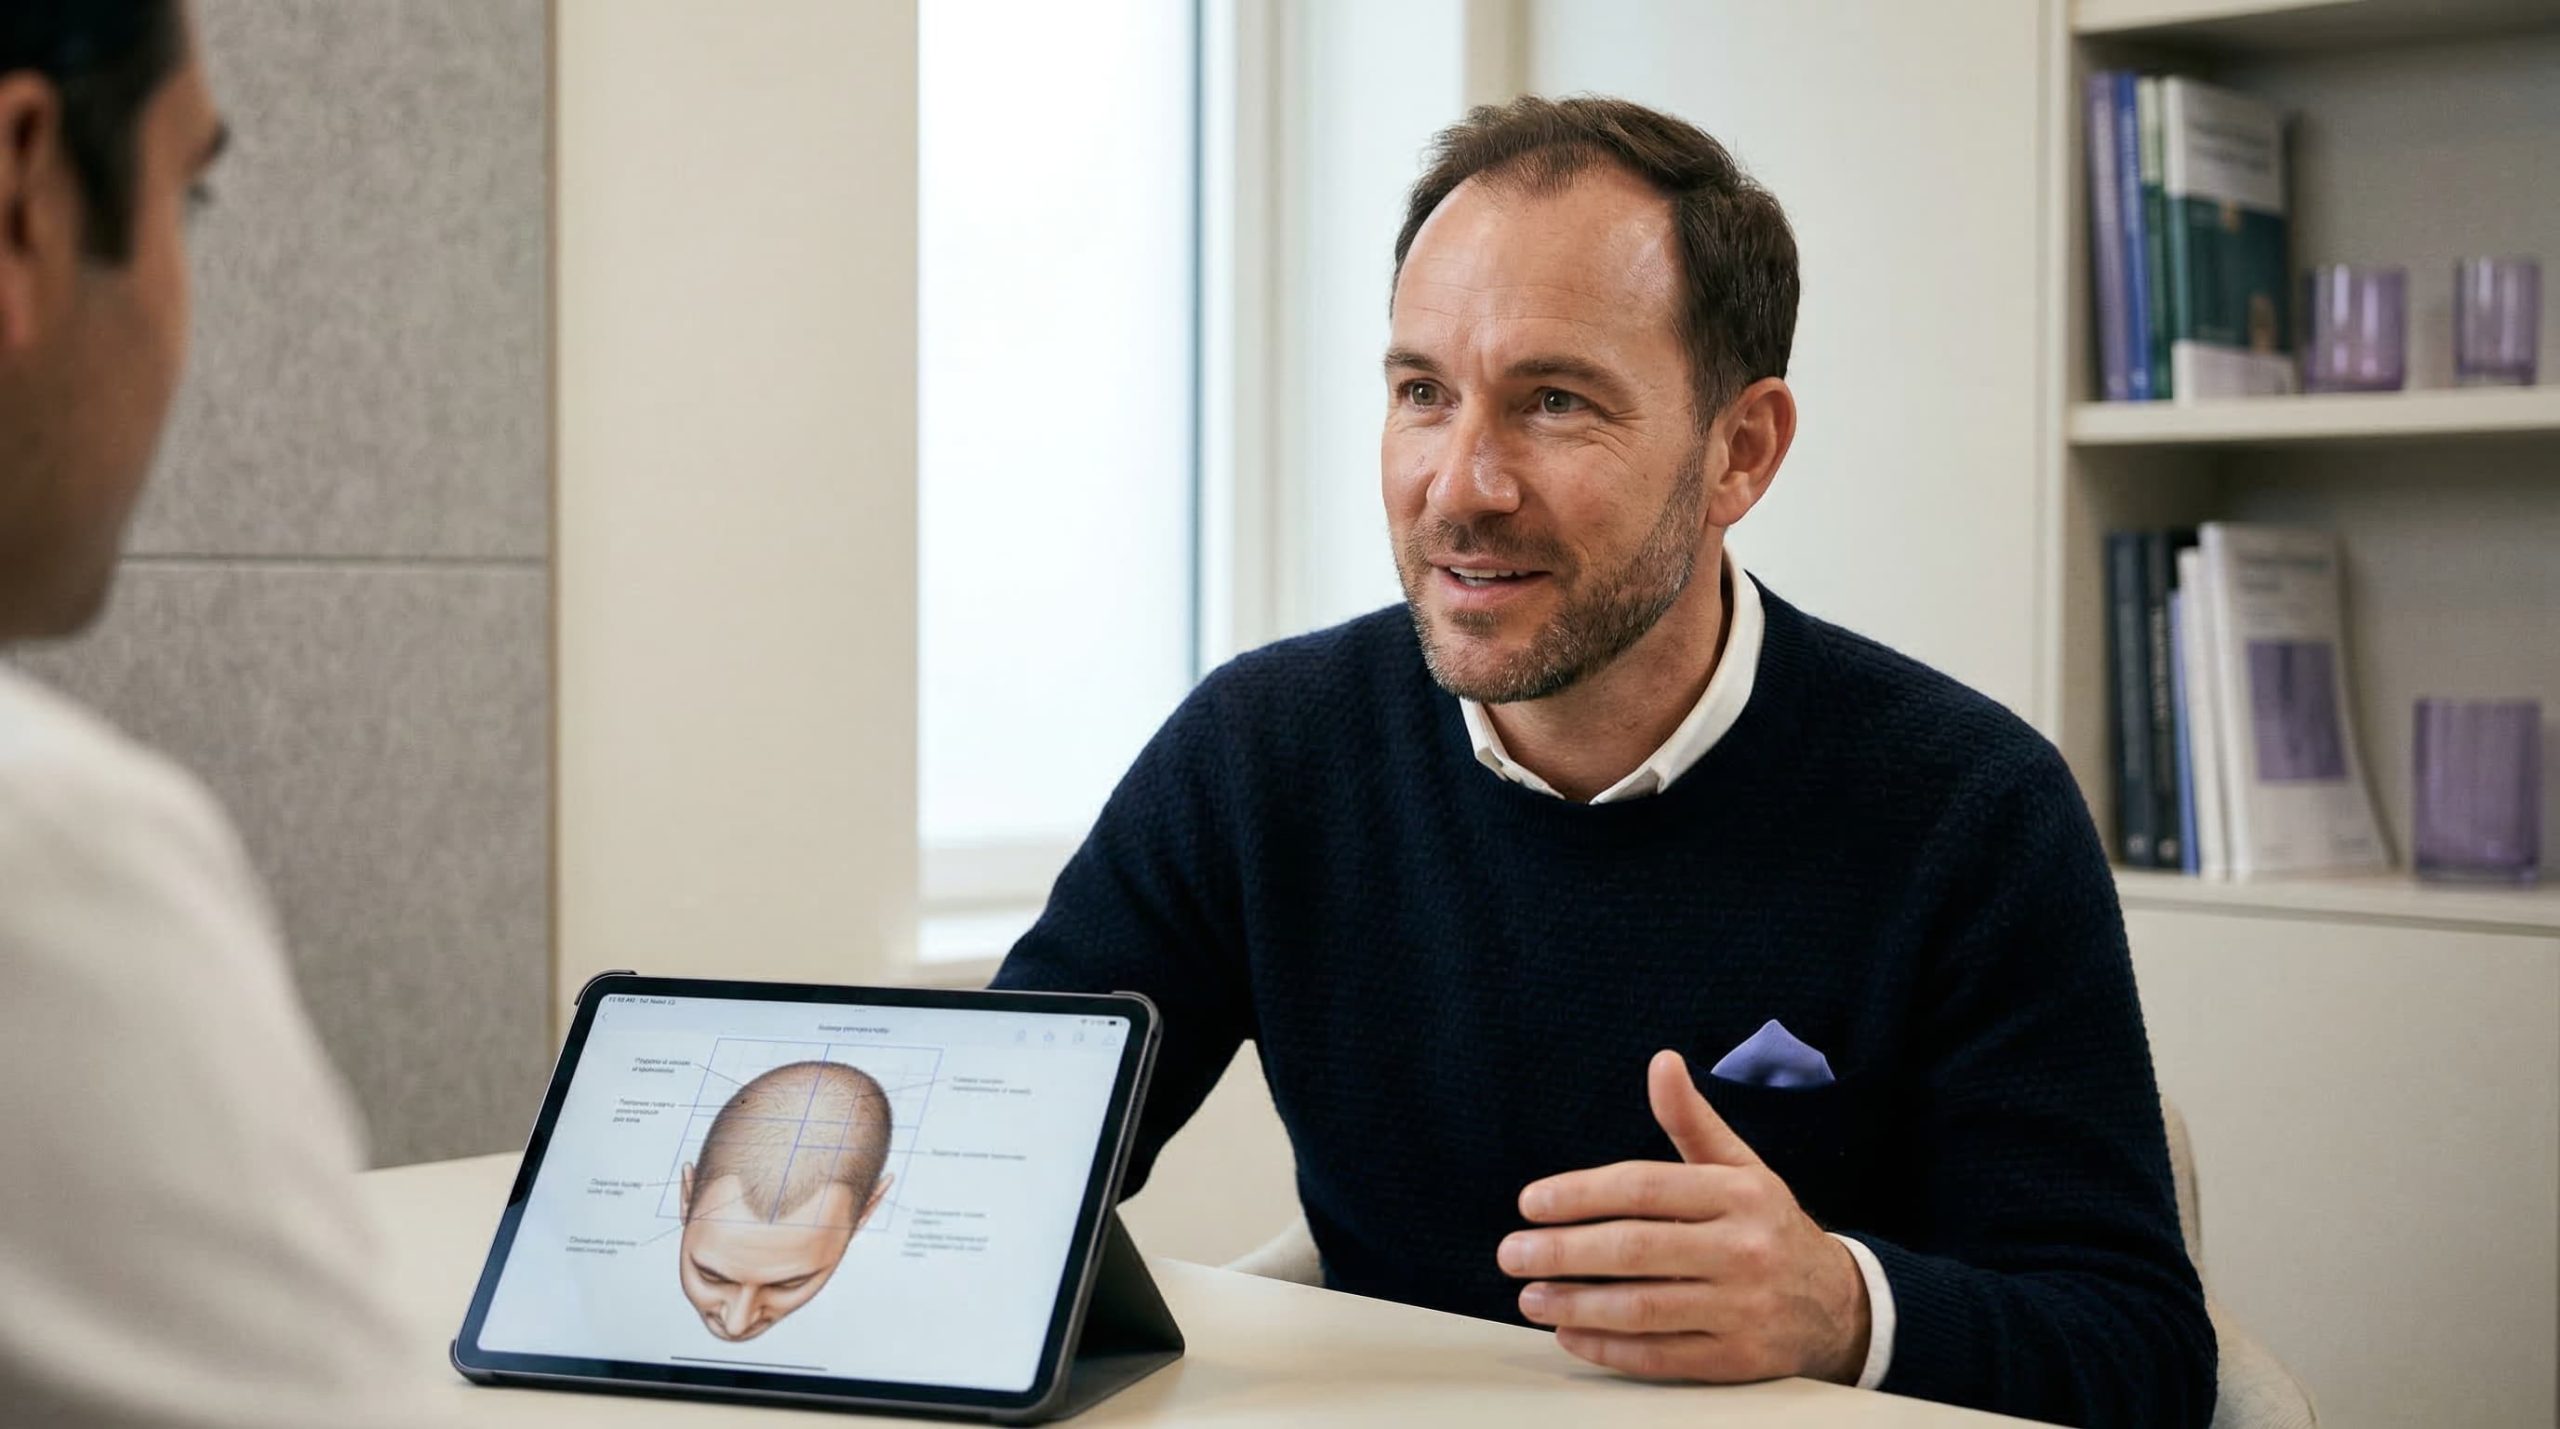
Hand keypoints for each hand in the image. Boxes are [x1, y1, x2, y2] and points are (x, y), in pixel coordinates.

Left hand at [1498, 1049, 1869, 1384]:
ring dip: (1576, 1304)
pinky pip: (1662, 1356)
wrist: (1841, 1305)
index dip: (1580, 1194)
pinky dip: (1610, 1348)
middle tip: (1512, 1253)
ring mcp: (1743, 1308)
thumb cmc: (1767, 1227)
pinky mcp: (1739, 1360)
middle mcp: (1743, 1249)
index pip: (1644, 1188)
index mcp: (1739, 1194)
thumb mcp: (1740, 1167)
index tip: (1529, 1202)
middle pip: (1636, 1249)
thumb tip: (1661, 1061)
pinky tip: (1571, 1334)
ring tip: (1531, 1297)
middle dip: (1564, 1252)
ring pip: (1644, 1308)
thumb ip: (1692, 1121)